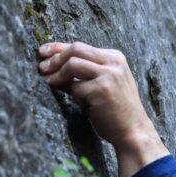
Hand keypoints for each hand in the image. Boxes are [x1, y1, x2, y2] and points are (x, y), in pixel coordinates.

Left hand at [38, 41, 167, 176]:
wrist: (133, 130)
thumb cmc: (114, 110)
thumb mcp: (100, 85)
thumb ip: (81, 74)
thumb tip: (51, 68)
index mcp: (115, 57)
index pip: (81, 46)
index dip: (58, 47)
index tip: (42, 52)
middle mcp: (114, 62)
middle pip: (76, 49)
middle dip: (55, 58)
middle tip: (42, 68)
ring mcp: (109, 74)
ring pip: (73, 64)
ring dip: (59, 76)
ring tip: (51, 83)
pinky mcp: (102, 89)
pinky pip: (76, 88)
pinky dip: (75, 97)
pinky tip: (86, 106)